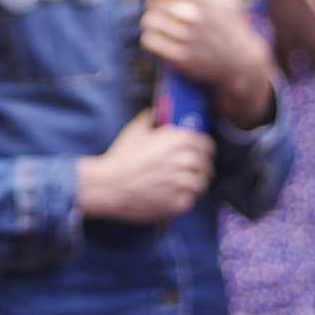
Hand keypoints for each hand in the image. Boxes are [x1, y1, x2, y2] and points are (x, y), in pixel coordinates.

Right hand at [77, 109, 215, 221]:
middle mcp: (184, 160)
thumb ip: (148, 118)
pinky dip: (184, 198)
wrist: (108, 185)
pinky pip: (190, 200)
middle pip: (205, 165)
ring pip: (201, 184)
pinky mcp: (178, 202)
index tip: (203, 153)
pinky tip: (172, 195)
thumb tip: (154, 111)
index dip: (205, 149)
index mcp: (177, 140)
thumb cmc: (120, 158)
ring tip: (184, 185)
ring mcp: (182, 183)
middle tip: (195, 171)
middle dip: (201, 168)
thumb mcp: (134, 131)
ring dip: (194, 183)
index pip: (206, 144)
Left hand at [141, 0, 273, 126]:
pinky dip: (149, 39)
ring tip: (158, 22)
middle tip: (159, 8)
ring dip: (150, 21)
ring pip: (149, 21)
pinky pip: (149, 41)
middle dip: (153, 4)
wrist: (241, 61)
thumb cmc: (230, 22)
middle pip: (152, 2)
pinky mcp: (181, 58)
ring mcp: (188, 38)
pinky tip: (158, 37)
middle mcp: (195, 16)